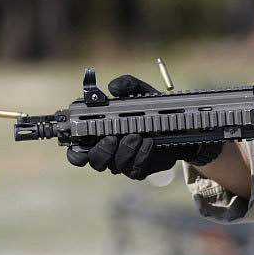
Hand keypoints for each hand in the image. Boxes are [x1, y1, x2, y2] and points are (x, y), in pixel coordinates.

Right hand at [65, 76, 221, 179]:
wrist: (178, 126)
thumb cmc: (152, 108)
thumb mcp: (141, 92)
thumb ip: (127, 85)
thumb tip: (113, 87)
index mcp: (99, 134)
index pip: (78, 151)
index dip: (75, 152)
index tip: (79, 145)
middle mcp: (109, 151)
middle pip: (95, 161)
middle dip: (102, 150)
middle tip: (112, 137)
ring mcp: (124, 162)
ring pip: (116, 165)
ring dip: (126, 150)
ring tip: (137, 135)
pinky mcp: (140, 169)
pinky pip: (136, 169)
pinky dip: (142, 155)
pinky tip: (149, 142)